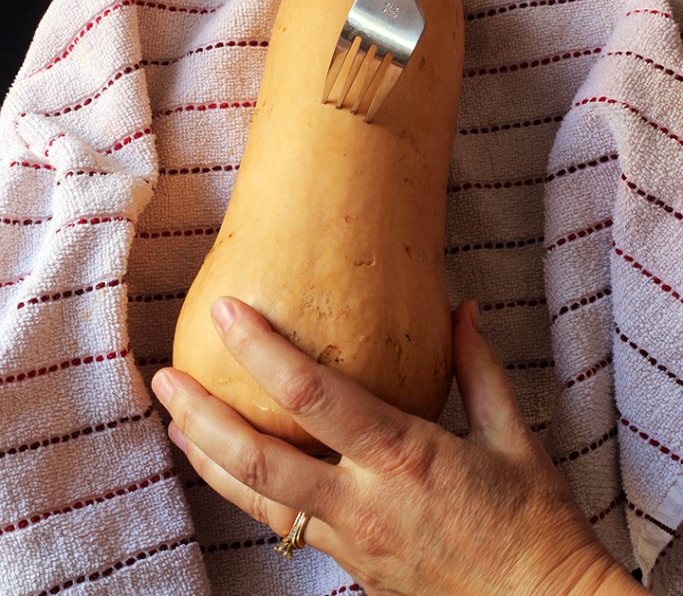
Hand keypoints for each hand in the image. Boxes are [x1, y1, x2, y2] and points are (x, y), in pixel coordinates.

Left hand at [151, 300, 637, 595]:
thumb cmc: (535, 526)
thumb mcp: (514, 438)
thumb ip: (478, 368)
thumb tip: (461, 310)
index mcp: (405, 456)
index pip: (313, 396)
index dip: (263, 351)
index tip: (228, 313)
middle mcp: (364, 501)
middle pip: (259, 461)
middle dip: (203, 416)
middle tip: (167, 378)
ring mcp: (350, 542)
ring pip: (257, 503)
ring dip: (209, 460)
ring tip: (176, 423)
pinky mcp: (350, 568)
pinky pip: (284, 528)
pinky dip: (246, 495)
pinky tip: (229, 472)